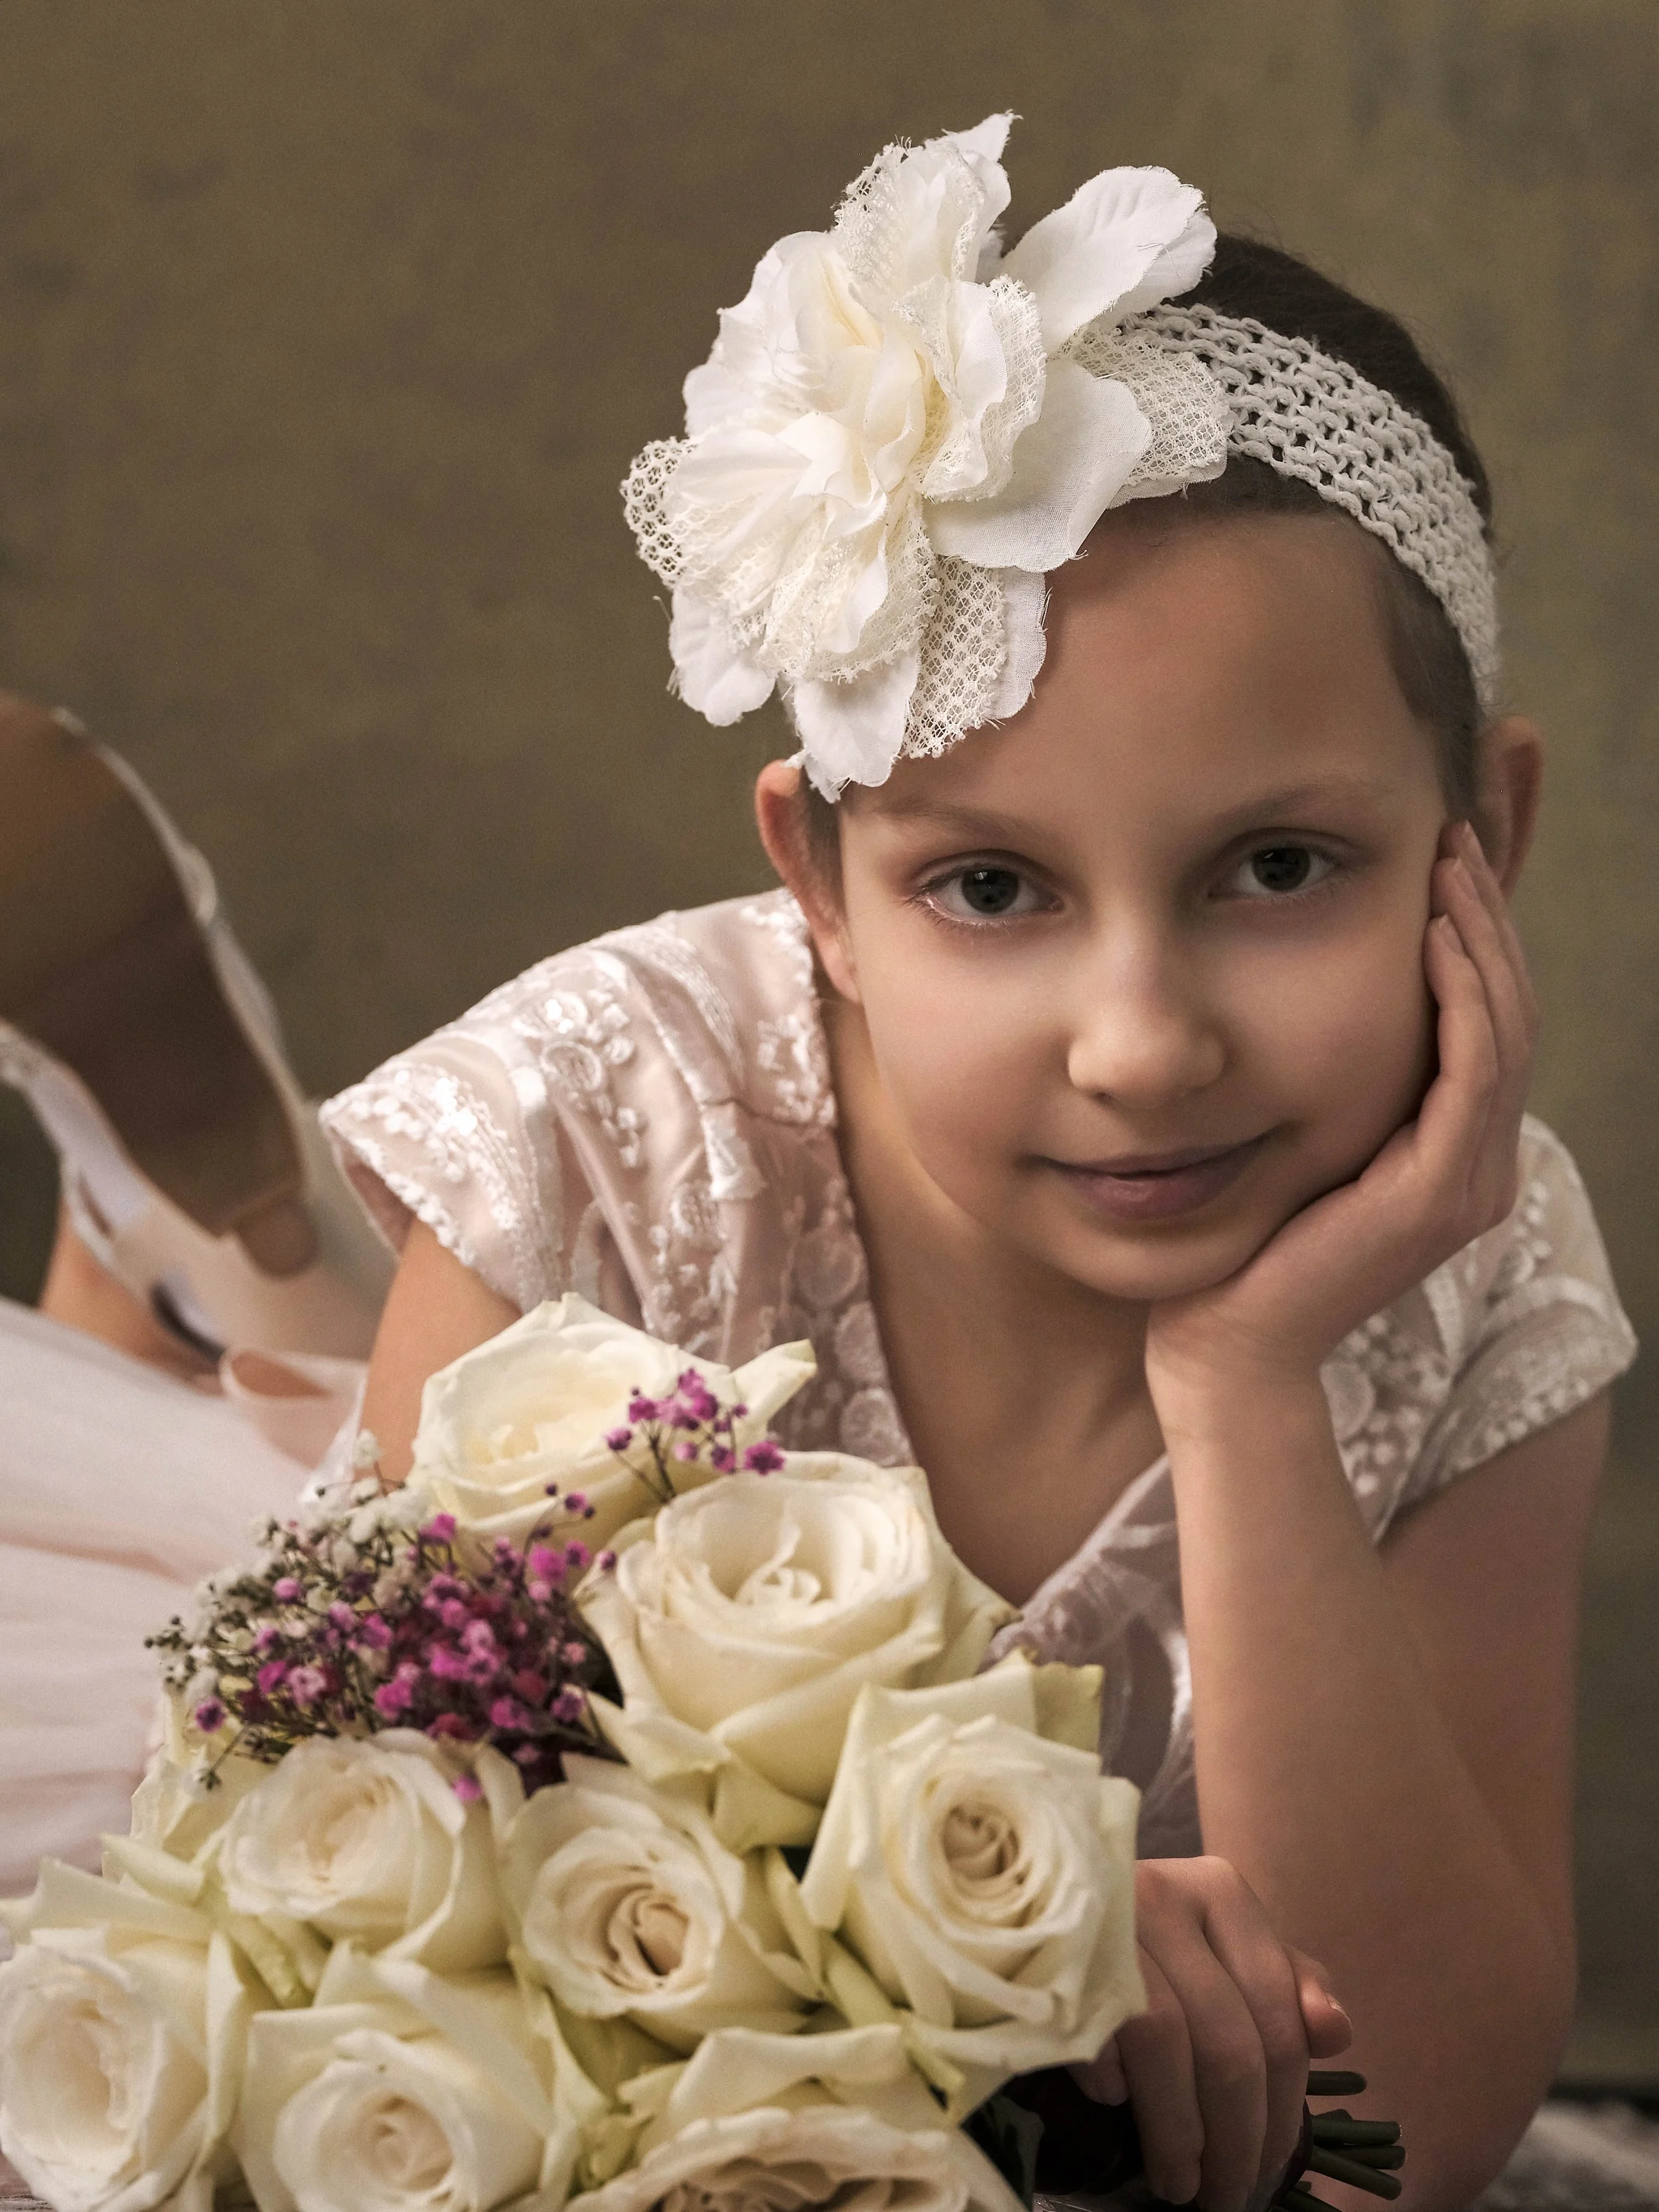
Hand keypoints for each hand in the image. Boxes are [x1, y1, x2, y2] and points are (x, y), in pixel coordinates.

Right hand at [1072, 1857, 1351, 2210]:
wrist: (1028, 1892)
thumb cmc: (1152, 1943)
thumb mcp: (1228, 1951)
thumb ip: (1290, 1988)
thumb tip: (1336, 2034)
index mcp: (1221, 1891)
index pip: (1278, 2014)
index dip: (1282, 2108)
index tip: (1270, 2170)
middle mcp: (1165, 1891)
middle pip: (1227, 2041)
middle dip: (1235, 2139)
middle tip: (1226, 2199)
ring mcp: (1106, 1917)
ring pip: (1165, 2042)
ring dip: (1177, 2133)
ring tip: (1180, 2185)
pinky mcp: (1053, 1949)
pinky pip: (1095, 2030)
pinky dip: (1111, 2080)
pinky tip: (1117, 2104)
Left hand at [1146, 822, 1537, 1411]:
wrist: (1224, 1343)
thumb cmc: (1243, 1238)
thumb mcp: (1296, 1130)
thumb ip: (1326, 1074)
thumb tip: (1305, 987)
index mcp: (1451, 1149)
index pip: (1488, 1016)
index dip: (1480, 928)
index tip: (1449, 846)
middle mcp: (1476, 1164)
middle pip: (1510, 1009)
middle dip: (1490, 912)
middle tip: (1461, 824)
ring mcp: (1467, 1183)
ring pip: (1503, 1030)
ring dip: (1482, 936)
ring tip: (1452, 859)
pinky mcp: (1438, 1197)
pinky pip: (1472, 1076)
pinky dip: (1463, 1000)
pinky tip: (1437, 938)